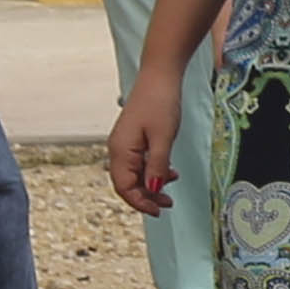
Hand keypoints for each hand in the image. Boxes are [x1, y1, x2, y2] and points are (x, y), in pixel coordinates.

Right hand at [110, 63, 182, 215]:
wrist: (160, 76)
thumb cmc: (160, 103)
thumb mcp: (164, 138)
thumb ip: (157, 165)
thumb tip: (152, 190)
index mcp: (121, 150)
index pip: (124, 187)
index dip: (140, 202)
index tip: (158, 211)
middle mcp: (118, 149)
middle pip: (127, 183)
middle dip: (146, 196)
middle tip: (167, 204)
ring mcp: (125, 143)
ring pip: (134, 174)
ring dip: (151, 184)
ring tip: (171, 189)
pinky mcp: (134, 138)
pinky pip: (139, 162)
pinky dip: (153, 170)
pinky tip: (169, 172)